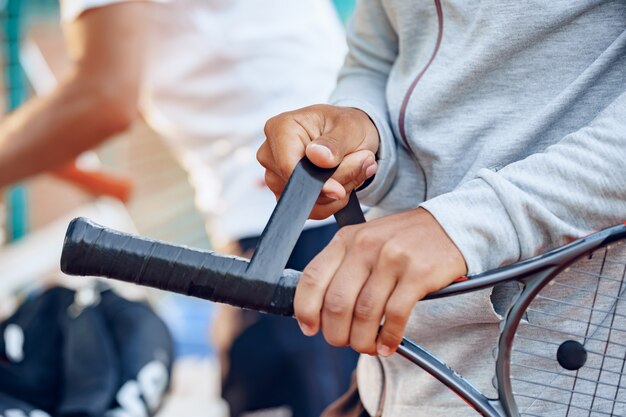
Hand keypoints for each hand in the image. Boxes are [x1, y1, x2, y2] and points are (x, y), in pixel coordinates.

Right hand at [257, 104, 379, 218]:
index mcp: (280, 129)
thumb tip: (318, 157)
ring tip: (353, 168)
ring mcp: (276, 177)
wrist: (351, 138)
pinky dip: (333, 202)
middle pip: (300, 187)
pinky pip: (312, 211)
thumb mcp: (350, 127)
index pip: (288, 167)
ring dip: (338, 192)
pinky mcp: (287, 195)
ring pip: (309, 203)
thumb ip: (335, 143)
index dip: (316, 183)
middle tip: (360, 161)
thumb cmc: (346, 127)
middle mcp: (271, 155)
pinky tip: (343, 183)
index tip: (340, 189)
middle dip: (336, 182)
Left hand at [294, 208, 466, 355]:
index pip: (313, 277)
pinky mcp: (418, 273)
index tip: (309, 328)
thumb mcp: (364, 241)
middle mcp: (365, 246)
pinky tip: (388, 345)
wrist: (449, 225)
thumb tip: (320, 312)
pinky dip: (389, 337)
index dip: (305, 309)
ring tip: (367, 347)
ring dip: (362, 340)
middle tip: (343, 342)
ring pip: (365, 313)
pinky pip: (395, 315)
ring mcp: (392, 258)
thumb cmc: (401, 241)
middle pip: (337, 302)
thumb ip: (342, 268)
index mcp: (346, 239)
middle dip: (336, 333)